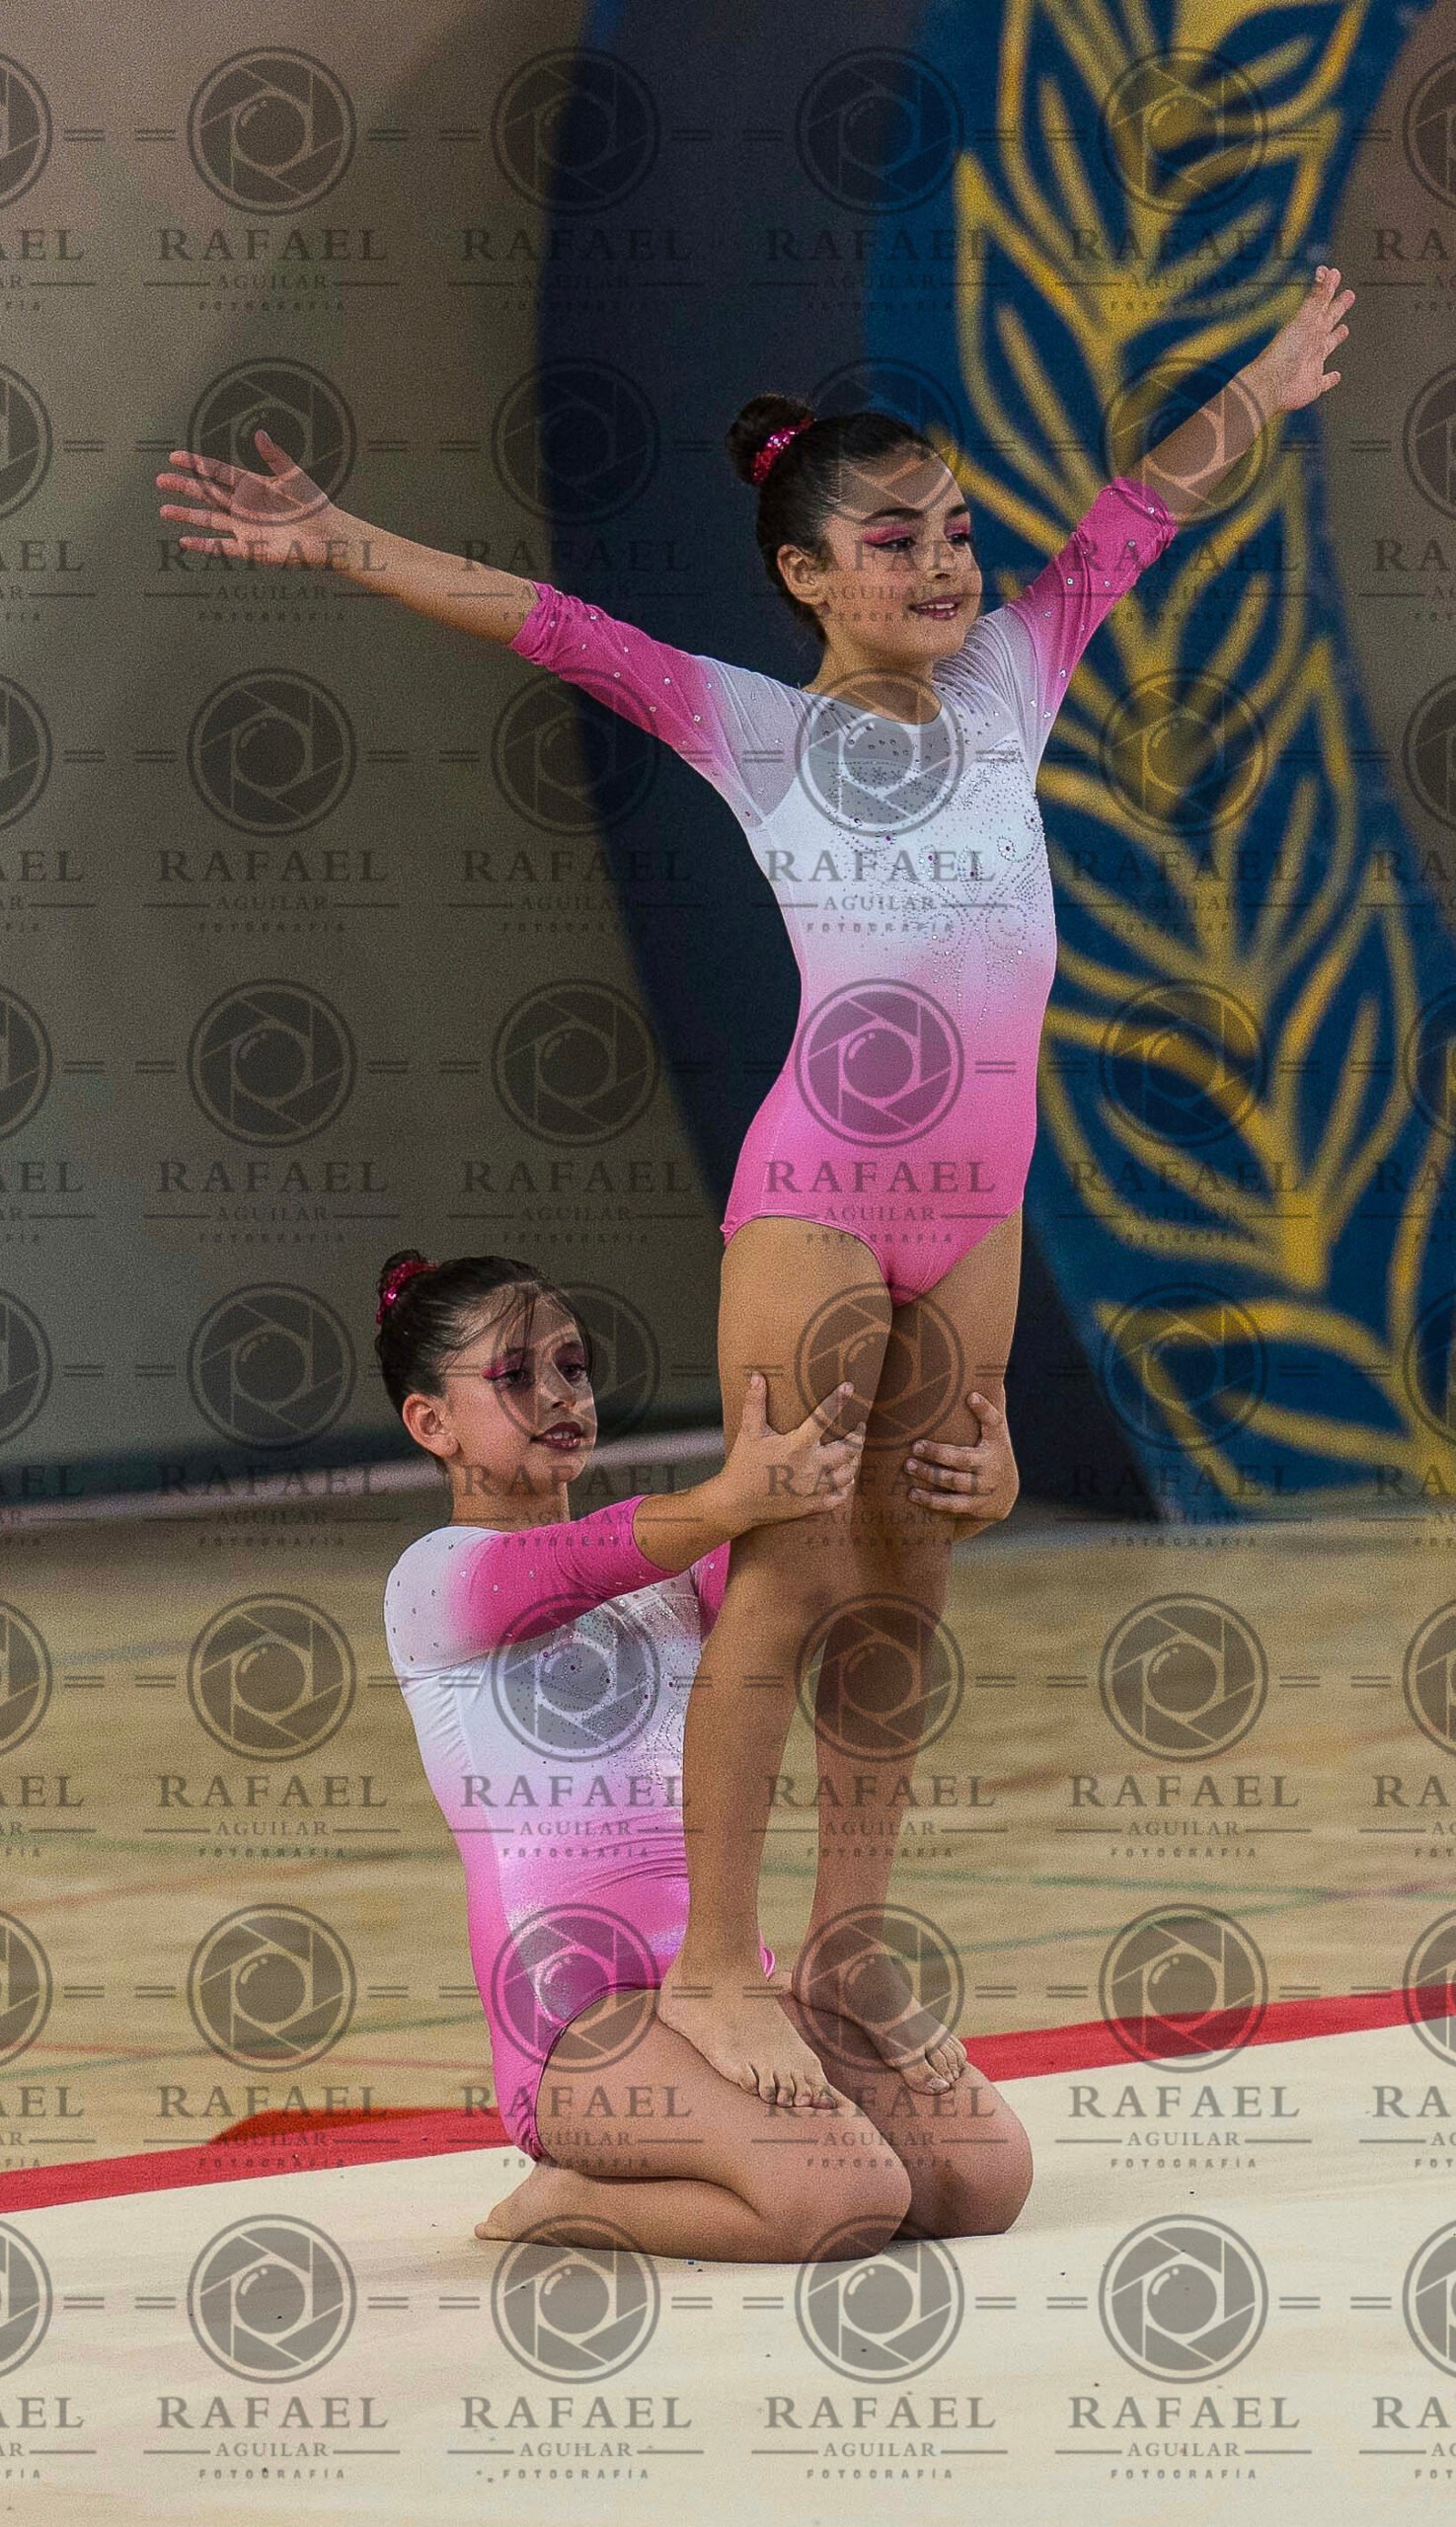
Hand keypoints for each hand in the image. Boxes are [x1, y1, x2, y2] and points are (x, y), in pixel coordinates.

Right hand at [156, 427, 343, 567]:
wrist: (327, 535)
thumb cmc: (313, 503)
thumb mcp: (293, 475)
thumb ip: (274, 455)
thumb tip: (259, 433)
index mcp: (251, 484)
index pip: (217, 471)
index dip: (196, 464)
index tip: (175, 457)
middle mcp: (243, 506)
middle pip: (206, 494)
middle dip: (183, 487)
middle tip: (160, 480)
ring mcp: (244, 527)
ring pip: (208, 519)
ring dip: (186, 515)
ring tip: (163, 509)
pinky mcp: (249, 548)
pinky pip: (221, 547)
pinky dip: (203, 545)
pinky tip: (184, 541)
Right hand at [719, 1373, 864, 1530]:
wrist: (736, 1504)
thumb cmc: (742, 1466)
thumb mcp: (748, 1433)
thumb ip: (755, 1404)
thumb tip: (757, 1376)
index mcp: (797, 1446)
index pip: (822, 1418)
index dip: (838, 1400)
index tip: (850, 1388)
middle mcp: (811, 1468)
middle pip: (848, 1450)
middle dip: (858, 1436)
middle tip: (859, 1427)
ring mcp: (814, 1489)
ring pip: (848, 1474)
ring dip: (854, 1462)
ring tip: (855, 1452)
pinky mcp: (812, 1506)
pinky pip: (839, 1498)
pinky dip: (845, 1488)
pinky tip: (845, 1480)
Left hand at [903, 1390, 1017, 1524]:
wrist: (1006, 1492)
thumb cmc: (992, 1452)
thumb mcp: (995, 1432)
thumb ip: (987, 1410)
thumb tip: (975, 1384)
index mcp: (995, 1443)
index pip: (994, 1423)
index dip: (984, 1410)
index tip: (971, 1396)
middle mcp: (990, 1466)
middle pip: (962, 1459)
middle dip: (938, 1453)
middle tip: (914, 1446)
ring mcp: (983, 1488)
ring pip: (953, 1482)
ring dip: (930, 1475)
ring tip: (909, 1466)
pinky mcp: (975, 1506)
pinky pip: (951, 1505)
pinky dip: (931, 1500)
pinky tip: (913, 1494)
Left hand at [1255, 264, 1352, 415]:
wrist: (1270, 385)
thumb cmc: (1284, 352)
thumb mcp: (1304, 321)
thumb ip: (1317, 297)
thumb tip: (1327, 271)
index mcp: (1309, 326)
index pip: (1323, 302)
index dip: (1330, 287)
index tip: (1335, 273)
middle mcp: (1311, 342)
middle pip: (1328, 320)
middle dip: (1338, 307)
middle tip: (1348, 295)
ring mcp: (1312, 363)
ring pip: (1327, 346)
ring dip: (1336, 338)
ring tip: (1343, 329)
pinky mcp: (1313, 384)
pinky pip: (1325, 381)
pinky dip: (1331, 378)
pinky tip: (1336, 376)